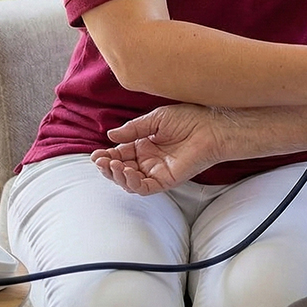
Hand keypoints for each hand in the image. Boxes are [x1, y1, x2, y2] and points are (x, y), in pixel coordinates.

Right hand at [90, 103, 224, 194]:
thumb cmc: (189, 119)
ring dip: (117, 176)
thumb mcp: (156, 119)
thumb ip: (133, 129)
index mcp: (145, 145)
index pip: (121, 153)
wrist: (211, 127)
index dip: (107, 156)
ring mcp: (157, 171)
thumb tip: (110, 135)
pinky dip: (133, 183)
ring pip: (130, 181)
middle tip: (100, 161)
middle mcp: (149, 160)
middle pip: (122, 169)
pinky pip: (145, 187)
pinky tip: (127, 171)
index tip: (96, 154)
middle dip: (108, 167)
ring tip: (112, 165)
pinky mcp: (166, 180)